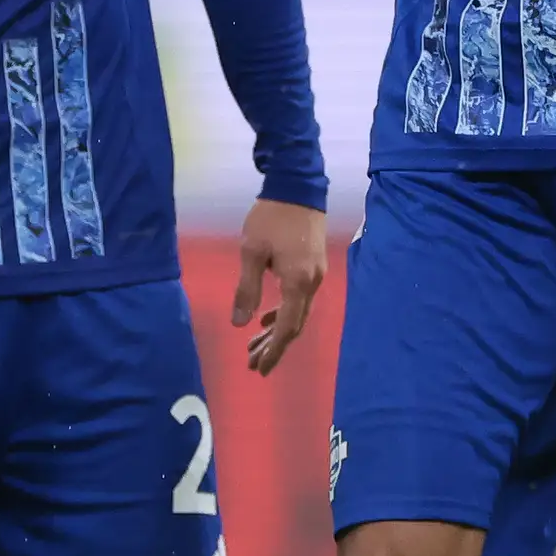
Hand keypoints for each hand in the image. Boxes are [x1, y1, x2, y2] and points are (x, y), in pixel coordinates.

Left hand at [232, 196, 330, 375]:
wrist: (298, 187)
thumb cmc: (271, 217)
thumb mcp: (251, 253)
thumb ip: (246, 289)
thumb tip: (239, 323)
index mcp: (298, 283)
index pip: (287, 328)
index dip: (273, 351)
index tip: (259, 368)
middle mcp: (312, 284)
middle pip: (294, 325)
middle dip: (273, 346)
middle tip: (251, 363)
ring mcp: (316, 275)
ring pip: (297, 313)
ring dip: (276, 331)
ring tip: (253, 345)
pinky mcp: (314, 266)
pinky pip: (299, 300)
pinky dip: (283, 313)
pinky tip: (267, 317)